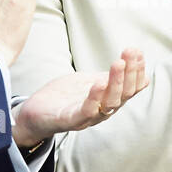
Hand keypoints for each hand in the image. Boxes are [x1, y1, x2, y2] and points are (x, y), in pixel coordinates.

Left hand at [13, 48, 147, 148]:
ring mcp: (88, 117)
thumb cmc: (64, 97)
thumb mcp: (90, 81)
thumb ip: (109, 77)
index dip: (137, 70)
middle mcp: (104, 111)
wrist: (34, 113)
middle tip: (131, 52)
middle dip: (130, 72)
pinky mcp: (70, 120)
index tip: (137, 51)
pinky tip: (99, 83)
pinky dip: (95, 98)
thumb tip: (134, 65)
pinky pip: (86, 111)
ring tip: (118, 63)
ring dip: (116, 82)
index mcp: (109, 100)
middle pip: (125, 94)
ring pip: (110, 102)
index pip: (131, 88)